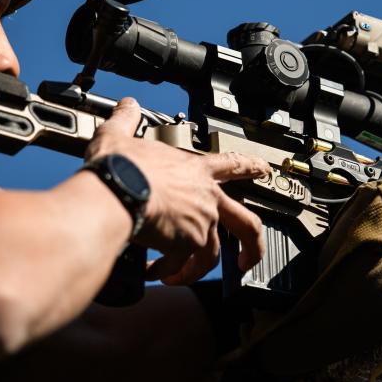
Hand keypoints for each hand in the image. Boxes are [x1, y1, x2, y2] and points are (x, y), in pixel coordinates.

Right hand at [86, 98, 270, 284]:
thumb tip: (127, 106)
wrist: (116, 192)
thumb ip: (127, 120)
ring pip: (212, 255)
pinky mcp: (190, 245)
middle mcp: (206, 198)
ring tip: (175, 275)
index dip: (251, 166)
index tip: (265, 171)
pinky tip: (155, 273)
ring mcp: (202, 223)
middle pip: (246, 224)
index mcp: (194, 170)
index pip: (232, 164)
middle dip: (253, 246)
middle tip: (248, 260)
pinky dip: (171, 273)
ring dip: (193, 269)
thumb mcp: (120, 135)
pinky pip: (185, 267)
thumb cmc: (120, 168)